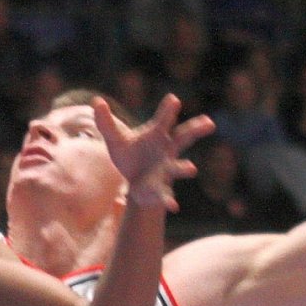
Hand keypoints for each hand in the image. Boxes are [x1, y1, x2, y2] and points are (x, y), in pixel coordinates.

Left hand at [97, 94, 213, 212]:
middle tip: (209, 122)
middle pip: (184, 138)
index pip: (164, 120)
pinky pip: (166, 195)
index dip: (168, 110)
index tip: (173, 99)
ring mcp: (166, 170)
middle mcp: (167, 150)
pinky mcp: (160, 189)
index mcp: (158, 135)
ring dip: (184, 168)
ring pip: (177, 167)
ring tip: (192, 168)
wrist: (135, 183)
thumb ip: (106, 122)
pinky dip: (169, 200)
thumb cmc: (130, 155)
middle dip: (196, 130)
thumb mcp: (115, 139)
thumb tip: (97, 101)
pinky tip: (174, 207)